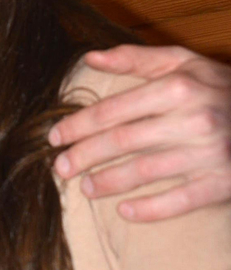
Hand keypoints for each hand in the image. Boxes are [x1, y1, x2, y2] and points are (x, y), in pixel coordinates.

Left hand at [49, 45, 230, 220]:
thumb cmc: (221, 88)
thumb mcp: (183, 63)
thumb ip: (136, 59)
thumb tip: (89, 57)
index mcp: (178, 87)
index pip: (114, 110)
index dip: (79, 125)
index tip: (55, 137)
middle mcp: (192, 119)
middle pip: (122, 142)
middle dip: (84, 156)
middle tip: (59, 167)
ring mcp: (209, 154)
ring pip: (144, 172)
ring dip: (108, 183)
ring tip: (84, 187)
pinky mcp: (222, 183)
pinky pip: (178, 202)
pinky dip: (148, 210)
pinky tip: (124, 212)